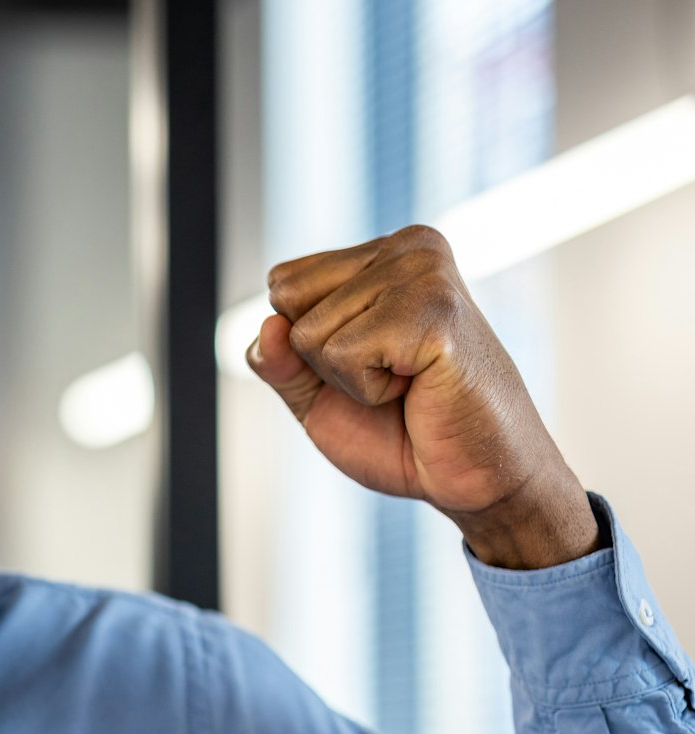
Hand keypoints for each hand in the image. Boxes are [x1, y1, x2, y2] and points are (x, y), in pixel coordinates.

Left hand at [248, 224, 603, 569]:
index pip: (282, 284)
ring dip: (350, 380)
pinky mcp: (433, 309)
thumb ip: (278, 360)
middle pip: (287, 302)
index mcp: (384, 254)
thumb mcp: (317, 395)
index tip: (371, 362)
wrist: (474, 477)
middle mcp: (408, 247)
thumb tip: (268, 325)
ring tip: (410, 383)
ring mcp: (423, 271)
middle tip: (391, 377)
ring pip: (309, 333)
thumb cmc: (404, 432)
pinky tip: (419, 386)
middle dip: (322, 360)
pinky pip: (340, 355)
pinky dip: (369, 391)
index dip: (306, 346)